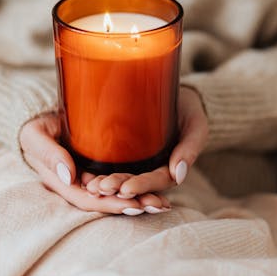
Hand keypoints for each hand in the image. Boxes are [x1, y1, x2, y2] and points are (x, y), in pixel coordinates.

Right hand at [20, 112, 169, 214]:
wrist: (40, 115)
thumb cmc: (35, 126)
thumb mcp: (35, 136)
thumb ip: (48, 153)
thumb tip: (69, 175)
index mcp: (65, 182)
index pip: (89, 200)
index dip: (110, 205)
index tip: (131, 205)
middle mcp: (82, 183)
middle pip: (109, 200)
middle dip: (133, 205)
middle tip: (158, 205)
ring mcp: (94, 174)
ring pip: (119, 191)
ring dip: (141, 198)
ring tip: (164, 202)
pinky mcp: (104, 163)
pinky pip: (123, 177)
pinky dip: (140, 183)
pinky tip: (161, 185)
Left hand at [83, 86, 208, 199]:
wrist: (170, 86)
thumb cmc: (187, 108)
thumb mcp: (195, 125)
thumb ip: (190, 147)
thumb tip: (179, 175)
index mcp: (168, 167)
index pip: (156, 181)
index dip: (141, 186)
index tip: (126, 189)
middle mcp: (150, 168)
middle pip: (135, 182)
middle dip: (117, 187)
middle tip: (100, 188)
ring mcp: (135, 161)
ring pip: (120, 175)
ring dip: (105, 183)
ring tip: (90, 186)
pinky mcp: (121, 150)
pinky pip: (108, 163)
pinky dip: (96, 170)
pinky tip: (81, 174)